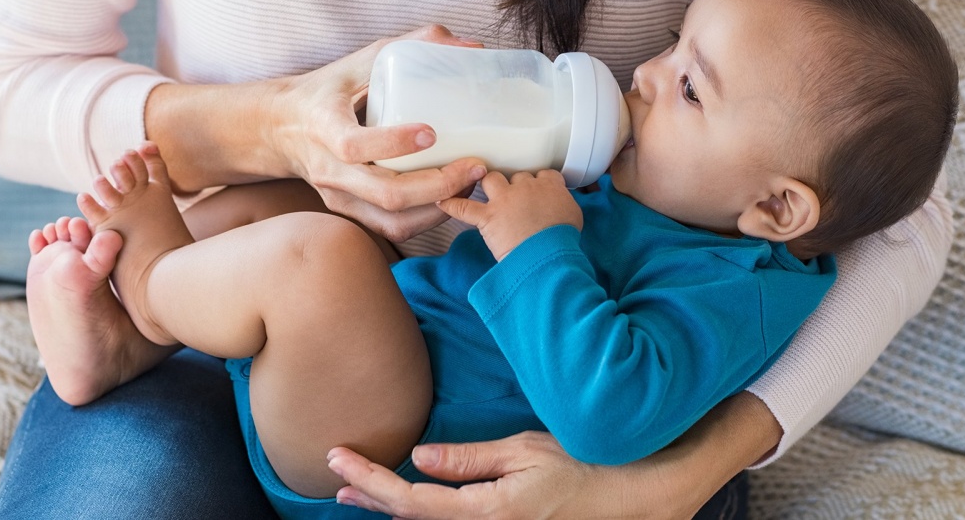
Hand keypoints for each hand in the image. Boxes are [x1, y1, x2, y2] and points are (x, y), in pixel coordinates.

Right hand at [270, 25, 488, 241]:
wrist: (282, 127)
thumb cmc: (329, 90)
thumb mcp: (361, 59)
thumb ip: (413, 45)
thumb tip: (471, 45)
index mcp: (324, 126)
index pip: (354, 145)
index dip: (394, 143)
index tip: (432, 133)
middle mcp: (329, 169)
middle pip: (386, 194)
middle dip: (438, 185)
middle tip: (475, 166)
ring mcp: (338, 196)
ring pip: (393, 220)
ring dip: (439, 208)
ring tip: (470, 184)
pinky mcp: (349, 212)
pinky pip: (392, 228)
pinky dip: (427, 219)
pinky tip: (451, 198)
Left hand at [327, 432, 613, 519]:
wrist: (630, 497)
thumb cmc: (583, 466)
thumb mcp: (524, 451)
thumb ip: (469, 460)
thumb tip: (420, 457)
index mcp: (487, 511)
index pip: (411, 500)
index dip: (370, 480)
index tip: (338, 459)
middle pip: (410, 519)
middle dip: (369, 496)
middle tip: (334, 475)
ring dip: (388, 507)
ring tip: (355, 493)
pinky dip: (418, 512)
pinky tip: (405, 503)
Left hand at [437, 170, 581, 259]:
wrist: (548, 254)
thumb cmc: (563, 240)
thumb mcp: (574, 216)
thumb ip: (564, 204)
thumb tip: (559, 207)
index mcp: (549, 185)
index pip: (543, 174)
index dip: (538, 182)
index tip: (537, 190)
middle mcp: (525, 187)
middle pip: (516, 176)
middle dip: (515, 186)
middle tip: (515, 199)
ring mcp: (504, 200)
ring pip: (491, 179)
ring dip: (488, 184)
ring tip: (487, 191)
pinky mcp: (488, 217)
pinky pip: (463, 207)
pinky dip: (452, 205)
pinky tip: (443, 202)